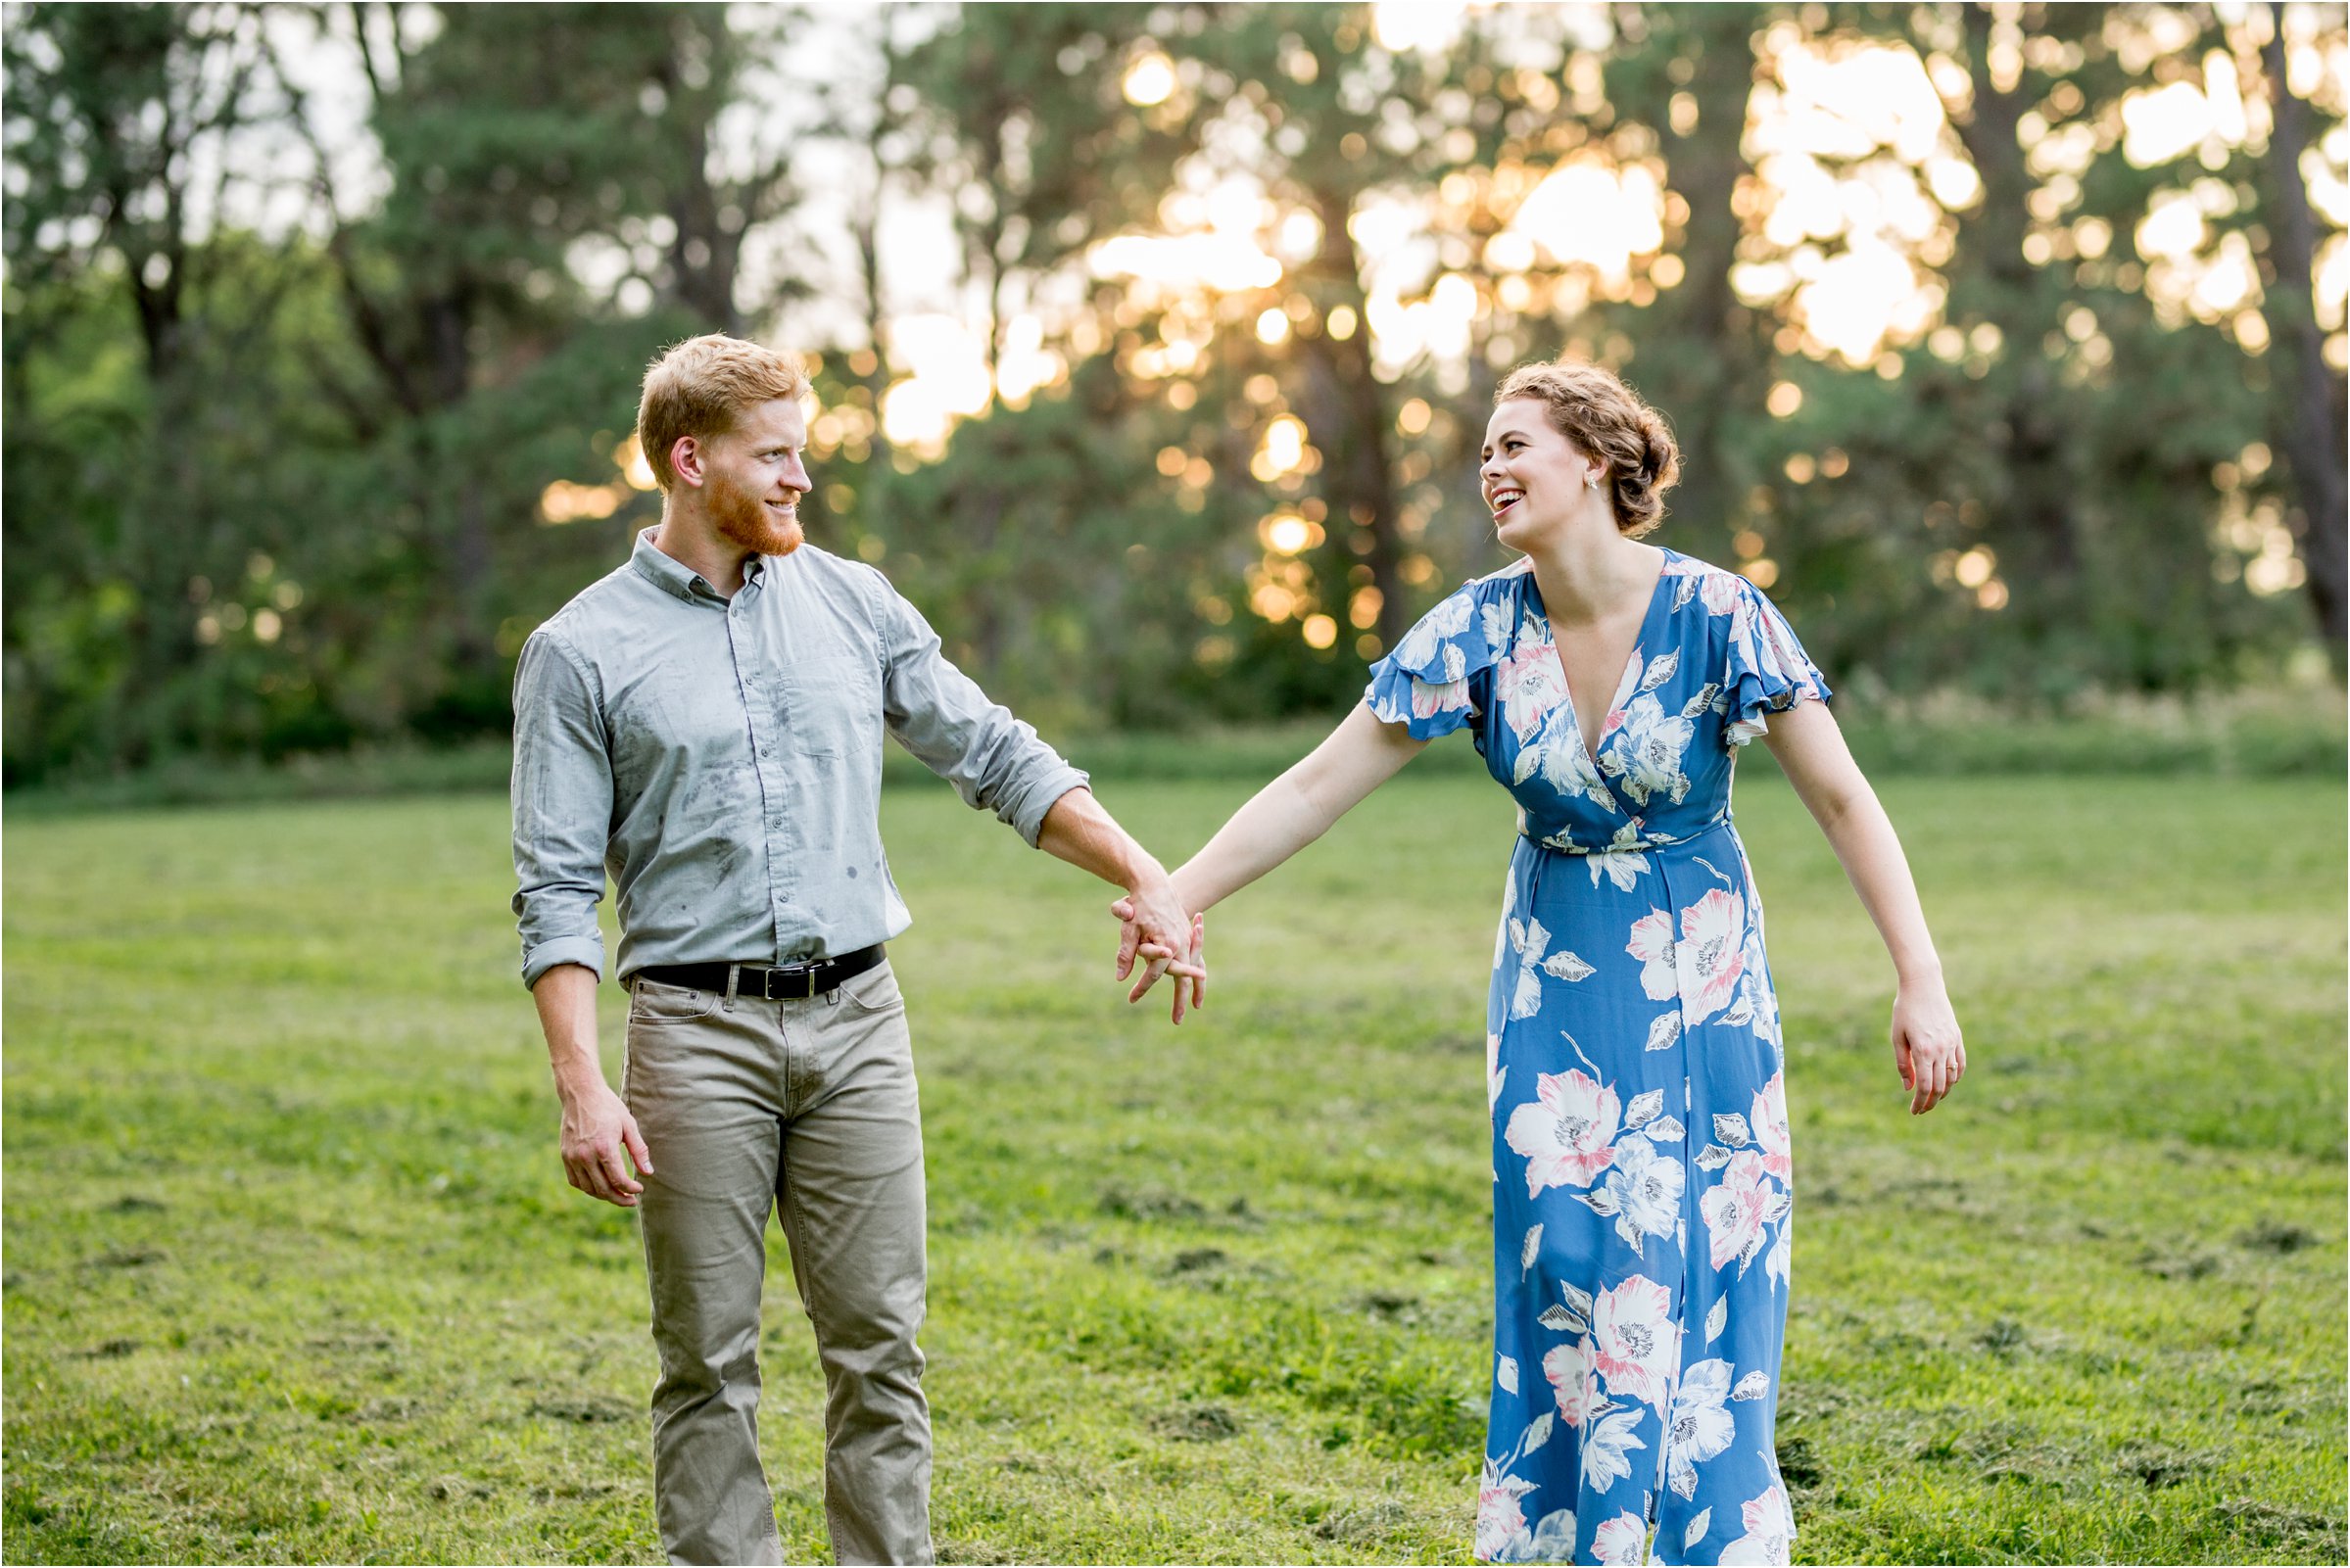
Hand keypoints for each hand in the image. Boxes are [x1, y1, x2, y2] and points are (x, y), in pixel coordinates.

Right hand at [559, 1081, 653, 1204]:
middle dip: (619, 1198)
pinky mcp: (565, 1156)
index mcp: (604, 1147)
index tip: (639, 1189)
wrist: (580, 1094)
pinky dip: (588, 1188)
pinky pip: (575, 1181)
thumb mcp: (629, 1125)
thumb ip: (639, 1151)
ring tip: (617, 1195)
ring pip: (588, 1188)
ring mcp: (572, 1157)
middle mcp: (586, 1156)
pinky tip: (599, 1186)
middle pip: (603, 1189)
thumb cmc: (608, 1107)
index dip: (631, 1189)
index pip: (618, 1180)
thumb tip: (648, 1173)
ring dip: (604, 1196)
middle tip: (631, 1200)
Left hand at [1111, 864, 1203, 1004]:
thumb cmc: (1138, 906)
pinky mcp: (1187, 936)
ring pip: (1194, 970)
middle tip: (1176, 1021)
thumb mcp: (1128, 929)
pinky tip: (1198, 984)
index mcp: (1167, 944)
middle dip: (1179, 1001)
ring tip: (1194, 1007)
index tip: (1131, 999)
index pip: (1153, 974)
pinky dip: (1196, 972)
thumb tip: (1120, 978)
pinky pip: (1196, 958)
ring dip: (1195, 990)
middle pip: (1181, 978)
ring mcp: (1187, 940)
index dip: (1142, 988)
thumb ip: (1126, 954)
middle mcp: (1181, 944)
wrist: (1154, 883)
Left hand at [1892, 979, 1964, 1114]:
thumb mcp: (1897, 1037)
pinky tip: (1946, 1083)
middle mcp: (1941, 1050)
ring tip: (1931, 1098)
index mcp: (1923, 1051)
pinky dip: (1955, 1078)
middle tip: (1921, 1110)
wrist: (1924, 986)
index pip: (1925, 1087)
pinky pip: (1961, 1065)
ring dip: (1943, 1092)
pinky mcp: (1958, 1038)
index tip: (1914, 1111)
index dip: (1920, 1103)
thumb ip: (1903, 1064)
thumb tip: (1909, 1088)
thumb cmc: (1905, 1010)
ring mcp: (1952, 1044)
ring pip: (1952, 1078)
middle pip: (1940, 1087)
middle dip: (1931, 1102)